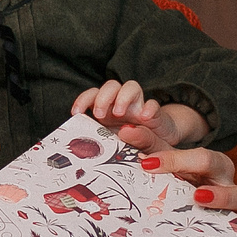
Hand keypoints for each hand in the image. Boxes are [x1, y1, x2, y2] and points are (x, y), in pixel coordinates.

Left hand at [72, 80, 190, 141]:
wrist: (159, 146)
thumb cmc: (132, 146)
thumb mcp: (117, 149)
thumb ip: (112, 144)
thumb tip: (113, 136)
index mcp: (107, 112)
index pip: (93, 96)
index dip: (83, 100)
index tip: (76, 112)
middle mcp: (122, 105)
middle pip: (110, 86)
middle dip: (102, 97)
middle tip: (100, 114)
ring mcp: (139, 107)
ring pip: (131, 87)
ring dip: (122, 97)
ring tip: (119, 114)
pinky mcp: (156, 114)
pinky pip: (153, 105)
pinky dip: (149, 108)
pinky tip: (144, 117)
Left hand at [133, 143, 236, 232]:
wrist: (184, 194)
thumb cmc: (172, 178)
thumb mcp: (159, 161)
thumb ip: (145, 144)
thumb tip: (126, 129)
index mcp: (201, 158)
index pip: (184, 147)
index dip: (168, 154)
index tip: (143, 159)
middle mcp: (219, 174)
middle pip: (210, 161)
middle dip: (184, 162)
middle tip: (154, 168)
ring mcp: (230, 196)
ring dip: (221, 196)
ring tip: (198, 197)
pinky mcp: (236, 218)